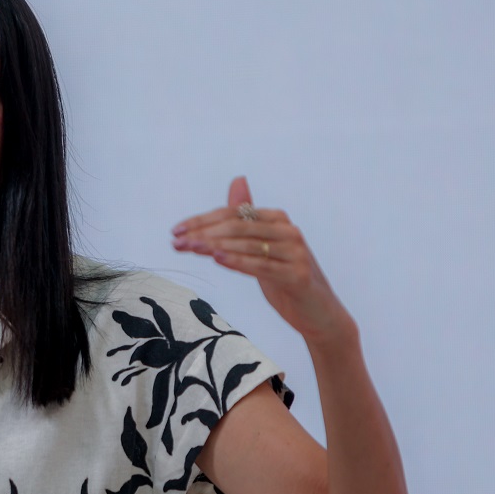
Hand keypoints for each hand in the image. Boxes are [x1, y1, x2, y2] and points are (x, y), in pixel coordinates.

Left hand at [171, 176, 354, 344]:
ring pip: (247, 244)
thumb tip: (237, 180)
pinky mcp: (297, 275)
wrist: (318, 313)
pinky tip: (217, 259)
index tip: (176, 231)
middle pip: (237, 226)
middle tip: (176, 242)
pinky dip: (238, 261)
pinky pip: (262, 266)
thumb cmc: (285, 277)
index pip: (233, 213)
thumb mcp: (261, 246)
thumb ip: (246, 218)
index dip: (202, 221)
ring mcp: (295, 252)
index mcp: (278, 220)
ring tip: (190, 248)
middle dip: (203, 233)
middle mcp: (288, 231)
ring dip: (214, 246)